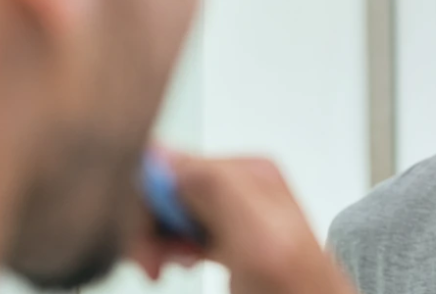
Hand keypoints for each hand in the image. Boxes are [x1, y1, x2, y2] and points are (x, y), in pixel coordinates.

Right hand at [131, 152, 353, 293]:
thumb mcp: (255, 231)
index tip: (140, 236)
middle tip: (150, 261)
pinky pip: (185, 232)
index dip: (147, 199)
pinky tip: (179, 263)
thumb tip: (166, 155)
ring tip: (161, 266)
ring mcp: (235, 213)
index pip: (174, 165)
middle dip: (150, 225)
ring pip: (172, 213)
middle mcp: (241, 186)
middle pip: (169, 190)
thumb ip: (214, 187)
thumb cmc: (296, 286)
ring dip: (157, 240)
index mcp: (247, 172)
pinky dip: (172, 249)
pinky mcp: (230, 238)